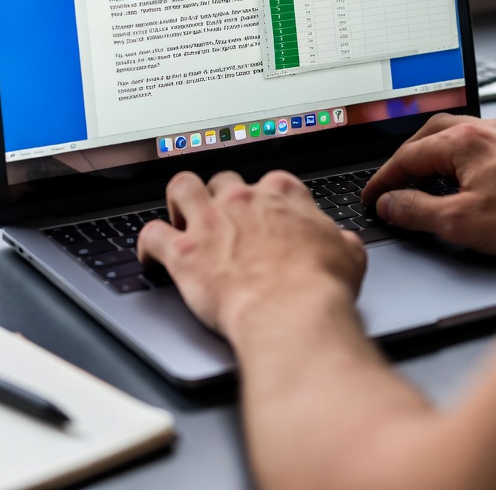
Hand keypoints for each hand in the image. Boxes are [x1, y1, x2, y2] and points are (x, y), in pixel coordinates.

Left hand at [137, 170, 366, 340]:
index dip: (266, 198)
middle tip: (224, 220)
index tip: (265, 212)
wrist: (293, 314)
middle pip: (224, 181)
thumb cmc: (320, 288)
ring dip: (179, 201)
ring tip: (181, 217)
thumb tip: (343, 242)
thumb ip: (340, 241)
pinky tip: (149, 255)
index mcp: (283, 196)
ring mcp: (210, 222)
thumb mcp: (349, 256)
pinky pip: (152, 234)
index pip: (270, 181)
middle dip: (222, 197)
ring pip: (182, 187)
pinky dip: (147, 244)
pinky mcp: (184, 251)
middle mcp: (243, 200)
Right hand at [361, 115, 495, 256]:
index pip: (407, 156)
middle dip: (405, 158)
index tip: (372, 196)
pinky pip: (477, 142)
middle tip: (391, 183)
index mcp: (463, 141)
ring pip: (454, 134)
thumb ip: (417, 211)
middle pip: (428, 135)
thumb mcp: (461, 222)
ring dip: (431, 154)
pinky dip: (457, 156)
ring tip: (421, 178)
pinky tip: (462, 176)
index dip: (383, 179)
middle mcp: (483, 129)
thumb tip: (390, 203)